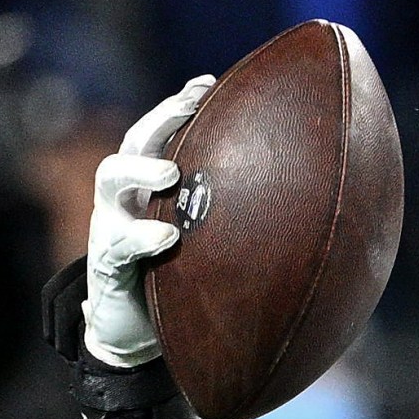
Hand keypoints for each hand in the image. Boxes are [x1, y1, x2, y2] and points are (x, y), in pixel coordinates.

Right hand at [84, 76, 214, 366]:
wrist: (138, 336)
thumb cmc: (180, 282)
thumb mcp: (209, 245)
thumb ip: (237, 220)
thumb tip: (311, 204)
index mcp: (153, 186)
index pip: (161, 132)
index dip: (180, 105)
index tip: (208, 82)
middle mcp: (127, 197)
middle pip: (135, 140)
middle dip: (162, 118)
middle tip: (190, 105)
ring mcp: (111, 226)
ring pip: (111, 178)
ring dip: (141, 168)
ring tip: (171, 171)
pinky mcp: (106, 265)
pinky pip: (117, 244)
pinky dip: (140, 237)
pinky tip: (167, 238)